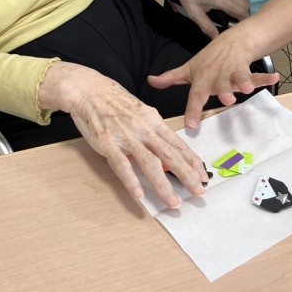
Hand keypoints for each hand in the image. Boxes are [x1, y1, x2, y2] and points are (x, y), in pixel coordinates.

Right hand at [40, 63, 208, 207]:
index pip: (177, 144)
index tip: (203, 175)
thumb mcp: (139, 111)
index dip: (192, 161)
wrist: (89, 89)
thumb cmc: (113, 100)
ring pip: (150, 163)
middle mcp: (144, 129)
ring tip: (173, 202)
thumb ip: (151, 130)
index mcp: (153, 121)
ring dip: (163, 185)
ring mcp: (126, 137)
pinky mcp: (108, 144)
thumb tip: (163, 148)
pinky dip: (131, 180)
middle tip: (199, 192)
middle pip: (170, 155)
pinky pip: (122, 165)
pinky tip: (138, 195)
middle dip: (186, 175)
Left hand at [149, 26, 278, 128]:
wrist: (231, 41)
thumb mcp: (188, 69)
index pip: (196, 95)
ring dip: (244, 83)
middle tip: (226, 101)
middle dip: (224, 92)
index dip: (193, 109)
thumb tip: (150, 81)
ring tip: (248, 90)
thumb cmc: (208, 60)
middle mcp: (218, 75)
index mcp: (202, 78)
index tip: (192, 125)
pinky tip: (274, 79)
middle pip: (220, 85)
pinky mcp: (246, 70)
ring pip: (238, 78)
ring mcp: (233, 72)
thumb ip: (171, 78)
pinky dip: (265, 77)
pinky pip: (256, 74)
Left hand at [168, 0, 250, 38]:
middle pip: (246, 6)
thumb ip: (207, 27)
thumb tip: (216, 38)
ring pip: (244, 0)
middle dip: (244, 17)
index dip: (243, 22)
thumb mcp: (194, 13)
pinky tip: (230, 10)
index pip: (241, 12)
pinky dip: (239, 4)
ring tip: (232, 19)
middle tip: (235, 25)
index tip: (238, 29)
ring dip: (242, 10)